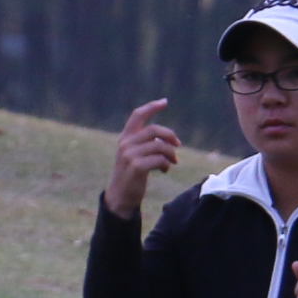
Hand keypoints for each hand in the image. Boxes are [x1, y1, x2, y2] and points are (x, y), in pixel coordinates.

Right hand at [105, 99, 179, 218]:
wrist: (120, 196)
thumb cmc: (132, 175)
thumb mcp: (134, 155)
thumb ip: (146, 144)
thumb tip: (171, 140)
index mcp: (125, 137)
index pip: (138, 115)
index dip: (152, 107)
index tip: (165, 102)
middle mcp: (125, 143)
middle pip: (154, 130)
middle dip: (170, 136)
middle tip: (178, 145)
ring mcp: (129, 155)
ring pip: (159, 146)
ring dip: (171, 154)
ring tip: (173, 162)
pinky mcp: (136, 167)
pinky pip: (159, 159)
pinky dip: (166, 164)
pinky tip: (164, 170)